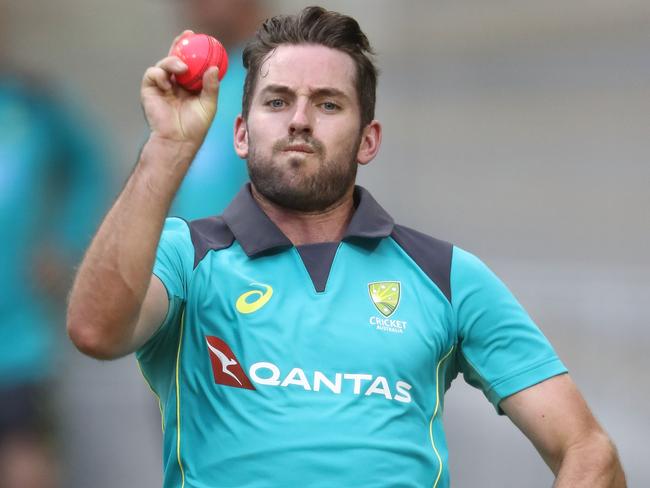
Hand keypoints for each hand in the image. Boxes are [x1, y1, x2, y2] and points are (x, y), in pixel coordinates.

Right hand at [141, 30, 220, 146]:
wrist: (178, 140)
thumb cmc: (195, 126)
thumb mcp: (208, 105)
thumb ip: (211, 87)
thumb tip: (213, 68)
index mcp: (189, 85)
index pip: (191, 64)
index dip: (194, 51)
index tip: (202, 39)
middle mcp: (175, 83)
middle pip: (175, 58)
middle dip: (179, 45)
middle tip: (187, 36)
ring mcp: (161, 86)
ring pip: (164, 63)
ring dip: (172, 62)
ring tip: (182, 69)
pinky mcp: (149, 89)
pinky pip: (152, 74)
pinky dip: (160, 75)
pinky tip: (168, 84)